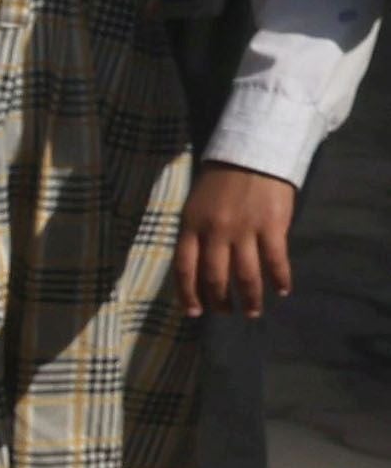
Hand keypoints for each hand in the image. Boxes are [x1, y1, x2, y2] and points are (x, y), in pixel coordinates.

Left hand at [178, 164, 296, 316]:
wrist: (251, 154)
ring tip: (253, 311)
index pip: (185, 268)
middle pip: (215, 277)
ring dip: (250, 298)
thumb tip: (198, 271)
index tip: (194, 313)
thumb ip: (197, 235)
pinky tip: (282, 290)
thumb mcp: (196, 207)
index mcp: (191, 226)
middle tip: (227, 313)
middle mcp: (215, 231)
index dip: (188, 294)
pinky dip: (279, 279)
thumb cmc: (220, 182)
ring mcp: (244, 229)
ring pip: (245, 275)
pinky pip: (275, 261)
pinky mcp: (272, 226)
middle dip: (220, 301)